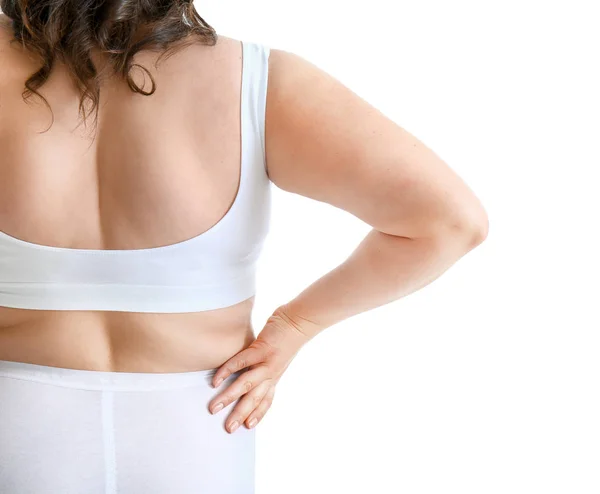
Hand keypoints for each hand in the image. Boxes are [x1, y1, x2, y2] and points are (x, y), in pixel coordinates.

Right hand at [208, 307, 311, 432]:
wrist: (299, 321)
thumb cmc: (285, 338)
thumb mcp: (277, 358)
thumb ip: (264, 367)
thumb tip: (248, 371)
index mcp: (274, 377)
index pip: (266, 400)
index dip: (258, 414)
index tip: (247, 428)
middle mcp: (271, 374)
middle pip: (255, 398)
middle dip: (240, 415)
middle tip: (227, 429)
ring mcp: (267, 362)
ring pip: (247, 384)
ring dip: (230, 397)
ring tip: (214, 407)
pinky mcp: (262, 349)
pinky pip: (242, 361)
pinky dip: (228, 370)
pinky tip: (216, 379)